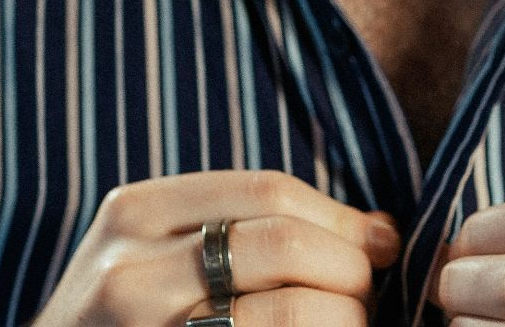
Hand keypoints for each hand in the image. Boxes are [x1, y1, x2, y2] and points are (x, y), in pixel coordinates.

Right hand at [31, 170, 400, 326]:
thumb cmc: (125, 319)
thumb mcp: (156, 251)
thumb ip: (247, 225)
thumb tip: (379, 231)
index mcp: (136, 214)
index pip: (269, 191)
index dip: (342, 219)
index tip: (379, 245)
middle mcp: (132, 275)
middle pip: (285, 246)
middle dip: (350, 273)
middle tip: (363, 299)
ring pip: (289, 314)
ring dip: (343, 321)